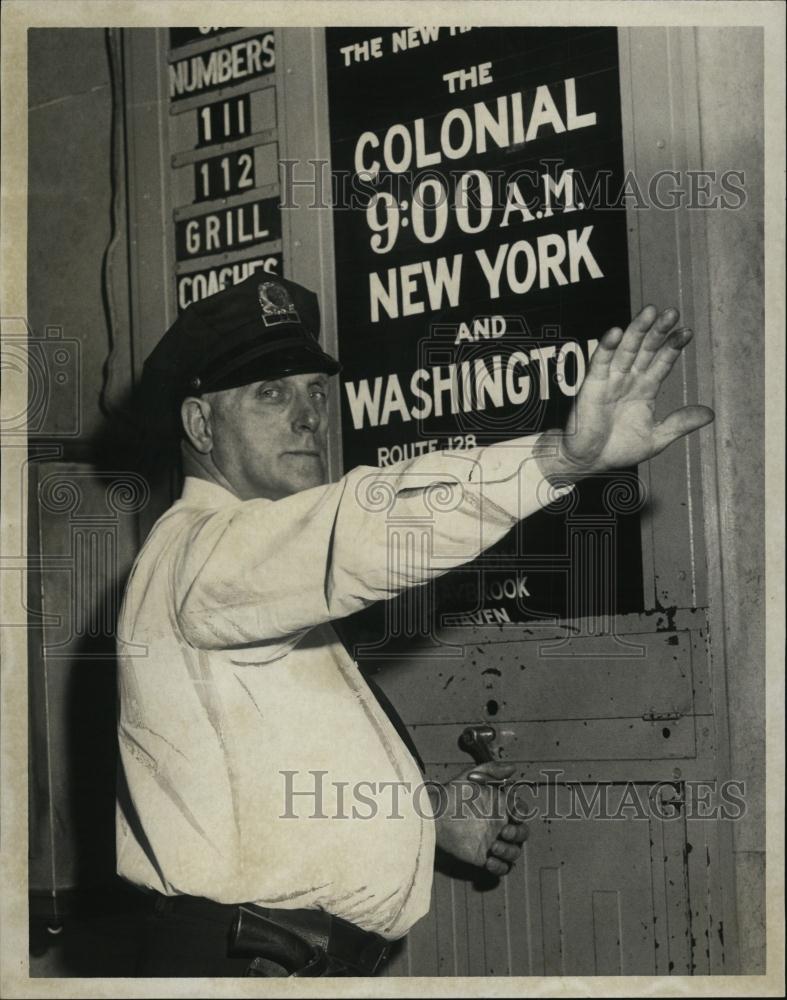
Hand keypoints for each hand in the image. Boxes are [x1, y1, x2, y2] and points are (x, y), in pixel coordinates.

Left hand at [429, 762, 527, 876]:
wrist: (433, 814)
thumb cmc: (451, 794)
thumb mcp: (470, 776)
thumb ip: (491, 770)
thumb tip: (513, 768)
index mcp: (500, 807)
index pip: (521, 811)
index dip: (521, 813)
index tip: (514, 814)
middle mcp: (500, 825)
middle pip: (522, 834)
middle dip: (518, 834)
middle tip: (504, 832)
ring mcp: (493, 842)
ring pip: (514, 852)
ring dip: (509, 851)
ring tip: (494, 847)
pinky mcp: (483, 857)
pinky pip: (501, 868)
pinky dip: (500, 867)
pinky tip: (489, 861)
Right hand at [536, 306, 714, 480]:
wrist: (589, 462)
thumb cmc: (619, 449)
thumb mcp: (657, 437)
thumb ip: (680, 423)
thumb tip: (710, 413)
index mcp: (645, 389)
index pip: (662, 362)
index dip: (673, 347)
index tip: (687, 332)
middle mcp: (629, 379)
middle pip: (646, 349)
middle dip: (658, 331)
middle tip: (672, 313)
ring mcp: (610, 380)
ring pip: (625, 349)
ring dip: (636, 330)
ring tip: (649, 312)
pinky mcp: (592, 386)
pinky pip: (599, 362)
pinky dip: (606, 347)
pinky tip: (616, 332)